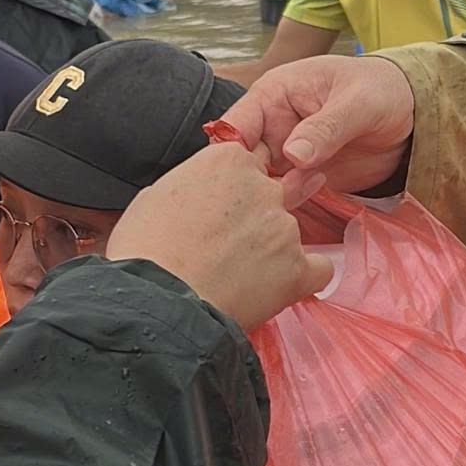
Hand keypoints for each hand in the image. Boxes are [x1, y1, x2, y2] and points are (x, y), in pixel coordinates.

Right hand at [107, 142, 331, 327]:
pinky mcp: (297, 269)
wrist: (157, 303)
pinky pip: (319, 268)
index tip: (223, 208)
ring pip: (289, 232)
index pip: (248, 162)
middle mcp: (263, 188)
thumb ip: (195, 182)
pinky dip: (304, 277)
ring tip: (237, 277)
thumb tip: (201, 192)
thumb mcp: (158, 194)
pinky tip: (280, 287)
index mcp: (228, 161)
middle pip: (272, 194)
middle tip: (228, 245)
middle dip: (255, 217)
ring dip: (271, 249)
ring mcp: (284, 228)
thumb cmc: (146, 252)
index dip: (234, 189)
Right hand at [217, 53, 415, 195]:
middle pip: (241, 163)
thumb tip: (294, 154)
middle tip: (275, 199)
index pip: (235, 124)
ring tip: (294, 204)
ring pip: (260, 185)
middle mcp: (272, 128)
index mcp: (273, 96)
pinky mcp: (302, 180)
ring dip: (270, 201)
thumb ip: (327, 126)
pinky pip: (284, 199)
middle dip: (250, 184)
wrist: (411, 115)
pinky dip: (288, 210)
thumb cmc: (382, 91)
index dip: (230, 152)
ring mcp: (285, 157)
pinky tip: (302, 211)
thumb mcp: (359, 102)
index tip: (242, 178)